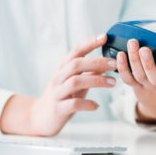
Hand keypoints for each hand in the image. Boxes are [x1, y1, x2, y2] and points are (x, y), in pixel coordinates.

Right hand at [0, 34, 116, 136]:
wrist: (41, 117)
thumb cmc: (63, 95)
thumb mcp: (77, 80)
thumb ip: (91, 71)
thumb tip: (108, 62)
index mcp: (64, 68)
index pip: (76, 51)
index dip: (90, 43)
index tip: (104, 36)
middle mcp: (59, 77)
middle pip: (76, 64)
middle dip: (97, 62)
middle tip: (115, 64)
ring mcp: (58, 93)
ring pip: (75, 82)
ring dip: (97, 80)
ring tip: (113, 83)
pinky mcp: (58, 109)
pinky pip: (73, 104)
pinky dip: (87, 103)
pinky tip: (97, 105)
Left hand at [116, 39, 155, 122]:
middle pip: (152, 75)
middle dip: (147, 62)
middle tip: (144, 48)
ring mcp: (146, 84)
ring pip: (138, 75)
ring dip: (132, 60)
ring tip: (132, 43)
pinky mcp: (135, 84)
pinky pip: (127, 78)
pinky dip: (122, 67)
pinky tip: (120, 54)